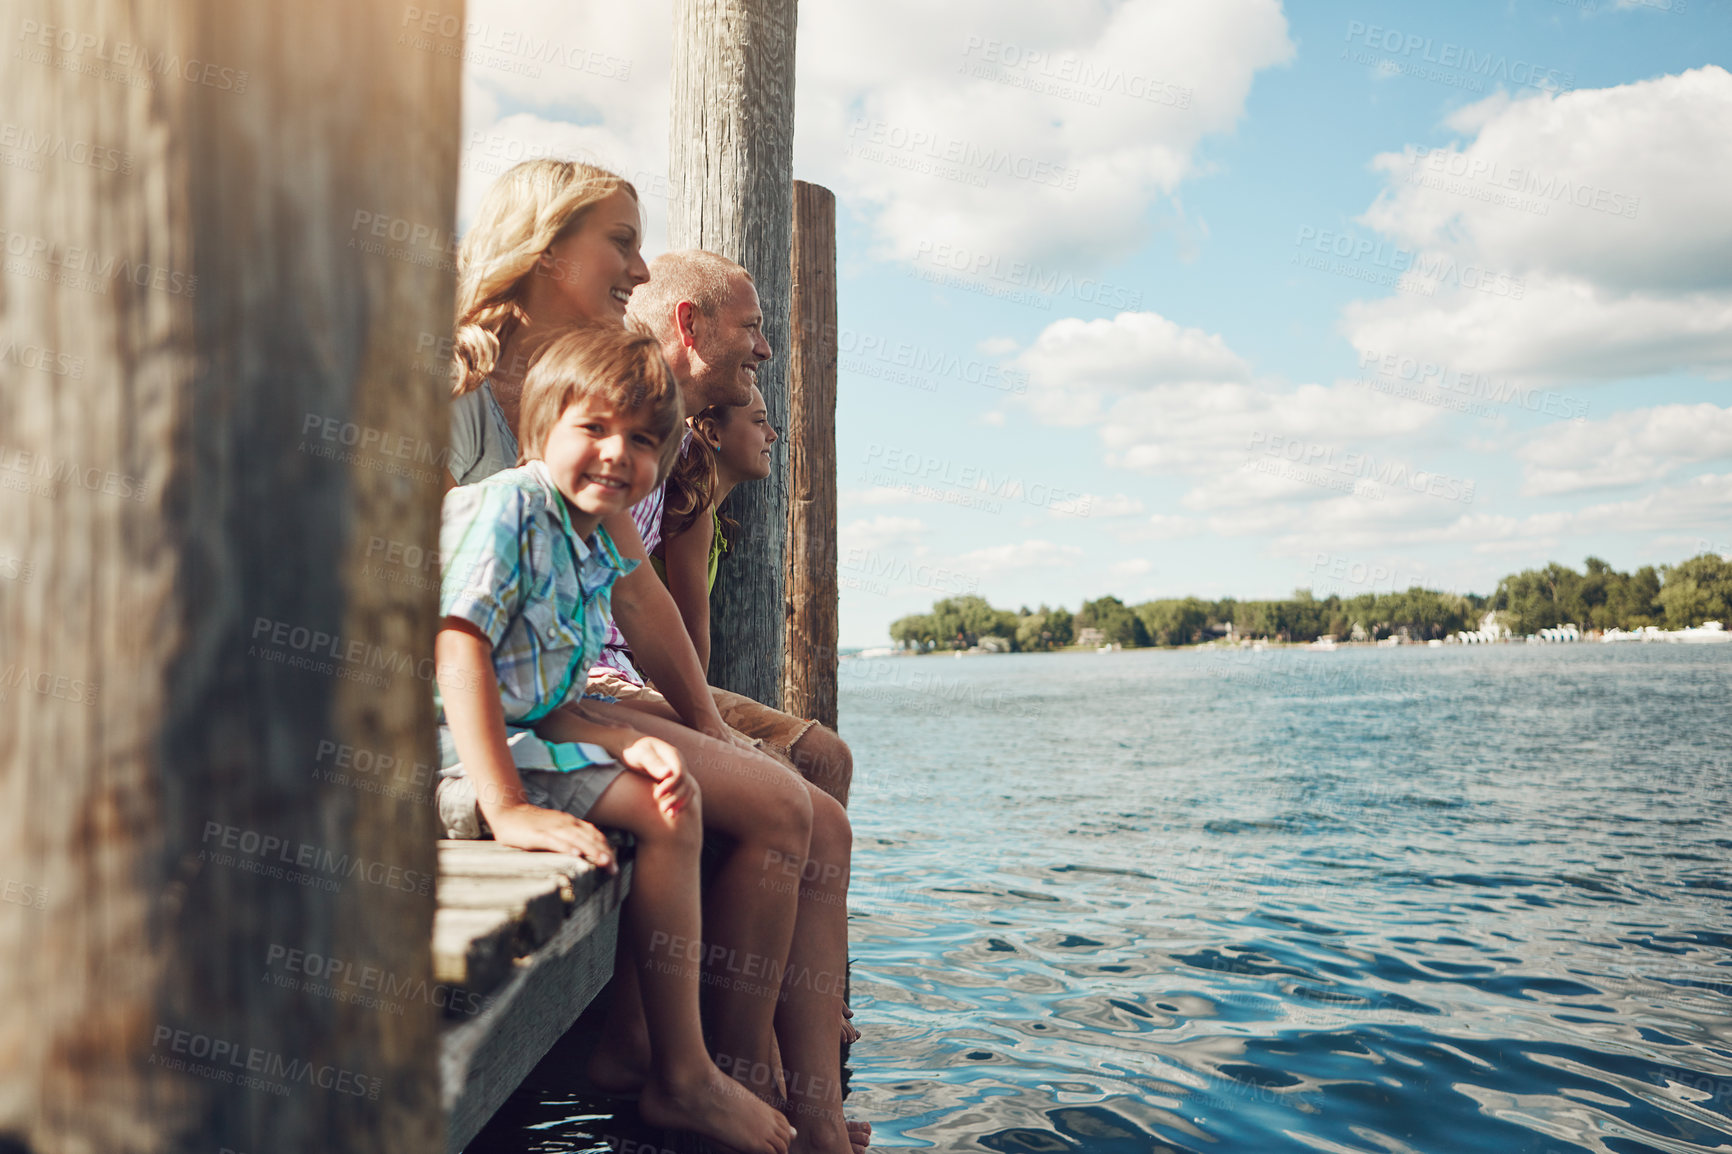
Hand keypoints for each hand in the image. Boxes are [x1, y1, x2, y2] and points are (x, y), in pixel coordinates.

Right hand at [484, 803, 616, 873]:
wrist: (508, 812)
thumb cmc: (533, 825)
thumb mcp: (556, 829)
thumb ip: (571, 838)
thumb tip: (588, 853)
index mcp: (571, 823)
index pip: (595, 835)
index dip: (606, 848)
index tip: (614, 864)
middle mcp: (565, 823)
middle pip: (589, 838)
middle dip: (604, 853)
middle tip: (614, 868)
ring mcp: (552, 828)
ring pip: (576, 839)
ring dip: (591, 850)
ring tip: (603, 862)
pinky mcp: (537, 834)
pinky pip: (554, 841)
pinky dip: (566, 847)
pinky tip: (575, 855)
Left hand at [617, 734, 693, 818]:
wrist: (632, 751)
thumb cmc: (634, 751)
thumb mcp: (640, 754)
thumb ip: (652, 762)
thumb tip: (668, 773)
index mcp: (673, 755)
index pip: (679, 773)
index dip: (671, 785)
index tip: (657, 795)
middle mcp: (679, 765)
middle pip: (685, 783)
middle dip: (676, 797)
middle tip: (662, 808)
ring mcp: (678, 774)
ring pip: (687, 790)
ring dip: (679, 803)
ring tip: (668, 813)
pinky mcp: (675, 782)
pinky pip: (684, 794)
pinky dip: (680, 804)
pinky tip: (671, 814)